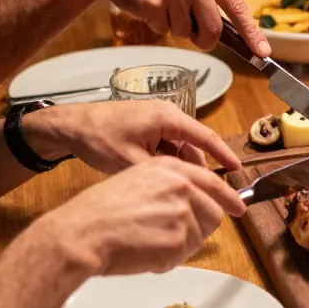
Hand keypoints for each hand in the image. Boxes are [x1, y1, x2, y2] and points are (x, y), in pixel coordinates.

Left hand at [24, 100, 241, 173]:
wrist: (70, 126)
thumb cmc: (98, 138)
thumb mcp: (131, 161)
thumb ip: (163, 173)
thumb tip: (186, 187)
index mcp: (167, 117)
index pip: (205, 137)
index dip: (224, 155)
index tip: (238, 169)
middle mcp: (166, 115)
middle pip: (193, 145)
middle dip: (201, 169)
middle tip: (207, 193)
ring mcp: (157, 121)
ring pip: (180, 148)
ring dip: (181, 168)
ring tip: (181, 192)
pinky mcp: (148, 128)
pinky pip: (167, 147)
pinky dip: (168, 163)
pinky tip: (163, 181)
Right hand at [37, 156, 245, 275]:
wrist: (81, 233)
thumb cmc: (98, 211)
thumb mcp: (136, 180)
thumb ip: (168, 186)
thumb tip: (189, 202)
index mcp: (170, 168)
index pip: (212, 182)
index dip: (228, 197)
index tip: (238, 206)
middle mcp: (181, 186)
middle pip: (214, 212)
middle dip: (200, 227)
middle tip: (175, 237)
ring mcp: (182, 213)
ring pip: (200, 236)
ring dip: (180, 245)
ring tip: (148, 242)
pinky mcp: (178, 240)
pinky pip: (184, 255)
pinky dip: (167, 260)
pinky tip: (144, 252)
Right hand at [70, 0, 270, 56]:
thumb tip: (233, 28)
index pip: (238, 6)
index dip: (252, 32)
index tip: (263, 51)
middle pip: (213, 29)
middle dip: (205, 40)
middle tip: (194, 35)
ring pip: (186, 32)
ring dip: (175, 27)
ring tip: (163, 4)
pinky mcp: (153, 2)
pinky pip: (162, 29)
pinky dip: (156, 24)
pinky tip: (148, 5)